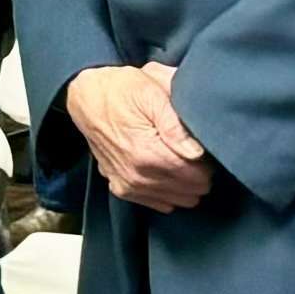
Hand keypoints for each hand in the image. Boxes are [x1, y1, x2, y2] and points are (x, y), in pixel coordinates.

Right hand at [65, 60, 216, 212]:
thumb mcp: (152, 92)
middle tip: (190, 148)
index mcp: (147, 154)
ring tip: (178, 157)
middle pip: (191, 191)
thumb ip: (176, 124)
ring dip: (184, 183)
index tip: (200, 143)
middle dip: (198, 173)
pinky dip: (168, 190)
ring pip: (178, 201)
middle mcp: (137, 177)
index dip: (207, 161)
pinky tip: (164, 169)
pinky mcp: (121, 189)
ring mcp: (128, 186)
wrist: (86, 96)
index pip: (197, 176)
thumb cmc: (121, 90)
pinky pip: (160, 203)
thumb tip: (197, 152)